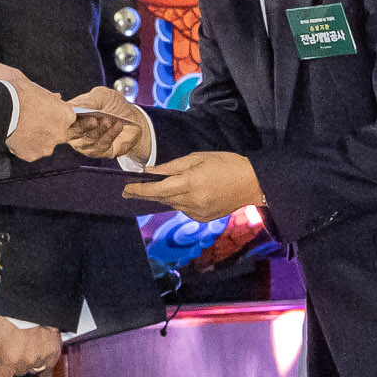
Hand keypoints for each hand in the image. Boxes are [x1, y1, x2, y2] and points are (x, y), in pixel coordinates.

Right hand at [0, 54, 75, 161]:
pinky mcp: (32, 155)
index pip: (69, 118)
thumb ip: (51, 97)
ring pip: (45, 144)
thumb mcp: (37, 90)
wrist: (0, 108)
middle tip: (35, 122)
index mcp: (66, 115)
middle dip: (50, 129)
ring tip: (22, 129)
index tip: (49, 114)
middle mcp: (60, 133)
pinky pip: (31, 152)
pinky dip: (25, 147)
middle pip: (60, 134)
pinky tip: (16, 137)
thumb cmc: (19, 94)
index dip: (58, 116)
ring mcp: (46, 146)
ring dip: (38, 139)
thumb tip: (57, 97)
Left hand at [0, 315, 62, 376]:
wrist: (30, 303)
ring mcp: (42, 357)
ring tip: (27, 344)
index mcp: (11, 359)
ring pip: (33, 367)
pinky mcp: (53, 351)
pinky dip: (42, 357)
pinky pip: (47, 363)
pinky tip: (38, 346)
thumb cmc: (9, 317)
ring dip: (29, 360)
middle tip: (14, 346)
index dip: (0, 370)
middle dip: (14, 363)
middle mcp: (27, 361)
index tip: (1, 361)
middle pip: (18, 372)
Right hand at [67, 84, 152, 159]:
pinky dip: (110, 135)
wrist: (134, 120)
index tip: (75, 112)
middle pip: (72, 132)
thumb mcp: (103, 96)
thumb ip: (89, 100)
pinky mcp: (97, 151)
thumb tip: (73, 106)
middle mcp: (74, 130)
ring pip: (87, 140)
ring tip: (109, 121)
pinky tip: (118, 126)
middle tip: (94, 120)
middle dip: (83, 126)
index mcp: (71, 115)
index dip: (65, 117)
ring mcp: (84, 143)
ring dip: (100, 130)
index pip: (61, 118)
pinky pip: (101, 146)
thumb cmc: (114, 106)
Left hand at [123, 151, 263, 219]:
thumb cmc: (226, 164)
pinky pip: (183, 209)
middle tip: (130, 190)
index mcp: (190, 182)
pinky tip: (189, 192)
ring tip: (162, 186)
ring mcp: (197, 212)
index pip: (157, 189)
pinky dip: (180, 201)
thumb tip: (149, 172)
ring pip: (171, 204)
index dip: (139, 189)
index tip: (125, 188)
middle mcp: (192, 201)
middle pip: (161, 198)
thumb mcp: (197, 158)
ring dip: (164, 196)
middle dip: (145, 194)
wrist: (252, 183)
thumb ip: (172, 167)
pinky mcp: (203, 218)